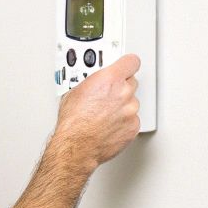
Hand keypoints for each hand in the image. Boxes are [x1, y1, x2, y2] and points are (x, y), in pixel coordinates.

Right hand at [51, 53, 140, 169]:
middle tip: (108, 95)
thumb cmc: (74, 122)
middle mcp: (124, 93)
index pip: (131, 62)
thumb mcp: (76, 90)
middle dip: (121, 87)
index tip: (125, 66)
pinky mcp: (133, 127)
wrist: (77, 146)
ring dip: (122, 106)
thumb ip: (94, 81)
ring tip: (105, 114)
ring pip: (132, 103)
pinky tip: (110, 125)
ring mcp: (130, 110)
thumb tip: (96, 80)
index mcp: (110, 79)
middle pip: (131, 82)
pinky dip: (124, 122)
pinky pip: (132, 119)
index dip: (127, 64)